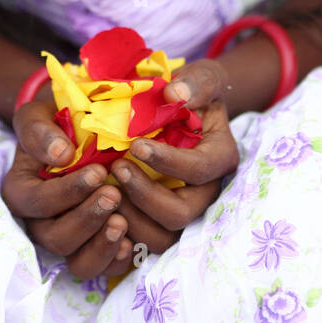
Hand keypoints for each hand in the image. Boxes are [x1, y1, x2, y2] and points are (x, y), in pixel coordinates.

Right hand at [0, 94, 132, 278]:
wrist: (78, 131)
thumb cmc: (56, 121)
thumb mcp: (40, 115)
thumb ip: (39, 131)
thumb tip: (60, 154)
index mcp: (21, 191)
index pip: (37, 202)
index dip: (66, 192)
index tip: (98, 172)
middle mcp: (39, 222)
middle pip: (56, 239)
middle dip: (87, 219)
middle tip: (114, 195)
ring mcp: (67, 238)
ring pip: (77, 263)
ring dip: (100, 246)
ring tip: (121, 222)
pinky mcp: (92, 248)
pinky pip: (101, 269)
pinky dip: (115, 261)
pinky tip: (131, 242)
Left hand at [109, 59, 239, 259]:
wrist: (188, 109)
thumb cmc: (194, 92)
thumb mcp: (202, 78)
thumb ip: (195, 83)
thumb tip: (175, 94)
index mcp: (220, 157)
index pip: (198, 170)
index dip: (167, 161)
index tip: (136, 145)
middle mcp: (207, 192)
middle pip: (181, 214)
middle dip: (145, 195)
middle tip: (116, 168)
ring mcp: (186, 210)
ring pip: (163, 237)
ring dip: (130, 217)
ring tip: (105, 188)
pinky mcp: (163, 222)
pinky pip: (145, 244)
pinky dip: (122, 234)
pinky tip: (101, 209)